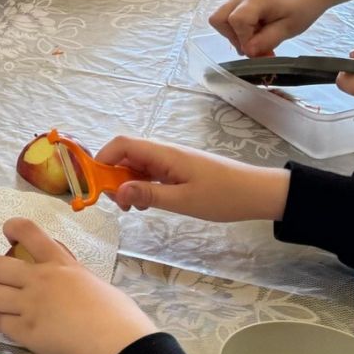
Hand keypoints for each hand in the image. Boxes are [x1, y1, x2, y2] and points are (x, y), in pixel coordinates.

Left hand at [0, 219, 154, 353]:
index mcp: (62, 264)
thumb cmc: (119, 315)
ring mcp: (30, 305)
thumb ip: (77, 284)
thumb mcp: (97, 285)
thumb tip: (75, 292)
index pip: (31, 234)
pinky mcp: (27, 332)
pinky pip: (2, 323)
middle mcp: (40, 280)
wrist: (114, 343)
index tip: (7, 230)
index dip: (14, 227)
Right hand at [93, 136, 289, 221]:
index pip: (122, 144)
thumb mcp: (183, 201)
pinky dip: (142, 186)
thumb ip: (148, 194)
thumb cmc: (223, 196)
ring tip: (133, 208)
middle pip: (126, 154)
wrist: (257, 192)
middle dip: (112, 176)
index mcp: (164, 154)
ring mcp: (171, 161)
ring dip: (127, 183)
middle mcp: (164, 152)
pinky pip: (150, 173)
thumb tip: (117, 191)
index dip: (102, 159)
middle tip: (117, 204)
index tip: (96, 185)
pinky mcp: (178, 170)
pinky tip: (147, 204)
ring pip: (137, 165)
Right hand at [208, 0, 325, 56]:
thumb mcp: (290, 29)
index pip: (236, 21)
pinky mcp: (234, 6)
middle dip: (234, 39)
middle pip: (219, 20)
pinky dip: (236, 34)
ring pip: (219, 22)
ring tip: (255, 41)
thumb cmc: (299, 10)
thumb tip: (248, 51)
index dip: (245, 40)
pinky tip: (253, 36)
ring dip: (234, 37)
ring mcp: (234, 0)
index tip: (260, 49)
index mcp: (255, 0)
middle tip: (255, 46)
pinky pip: (225, 22)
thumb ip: (268, 40)